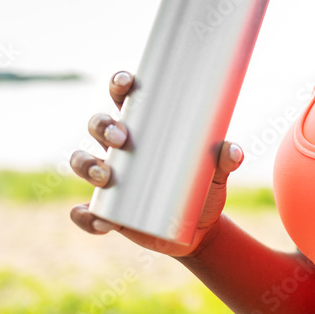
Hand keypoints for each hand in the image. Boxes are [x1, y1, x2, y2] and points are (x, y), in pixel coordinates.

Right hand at [69, 70, 244, 257]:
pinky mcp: (105, 212)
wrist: (199, 230)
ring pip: (81, 162)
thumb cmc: (203, 188)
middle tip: (121, 138)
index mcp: (144, 129)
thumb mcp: (216, 173)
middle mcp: (119, 150)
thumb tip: (233, 151)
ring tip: (106, 177)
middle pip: (97, 125)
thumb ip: (224, 159)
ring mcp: (108, 180)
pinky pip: (83, 212)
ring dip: (87, 165)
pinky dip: (85, 216)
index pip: (124, 98)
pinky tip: (101, 220)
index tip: (127, 82)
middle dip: (103, 126)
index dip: (119, 84)